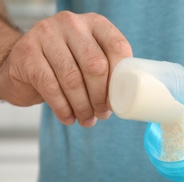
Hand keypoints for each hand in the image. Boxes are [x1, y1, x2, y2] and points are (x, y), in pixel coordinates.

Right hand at [0, 11, 131, 126]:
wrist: (22, 64)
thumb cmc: (64, 65)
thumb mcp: (88, 59)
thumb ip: (107, 71)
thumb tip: (126, 101)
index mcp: (95, 24)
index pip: (117, 47)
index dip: (121, 78)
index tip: (119, 101)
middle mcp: (71, 24)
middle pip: (96, 65)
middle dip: (101, 97)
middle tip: (102, 114)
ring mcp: (46, 35)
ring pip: (73, 79)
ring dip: (82, 106)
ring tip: (86, 120)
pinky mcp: (27, 53)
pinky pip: (50, 87)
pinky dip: (62, 108)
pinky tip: (68, 118)